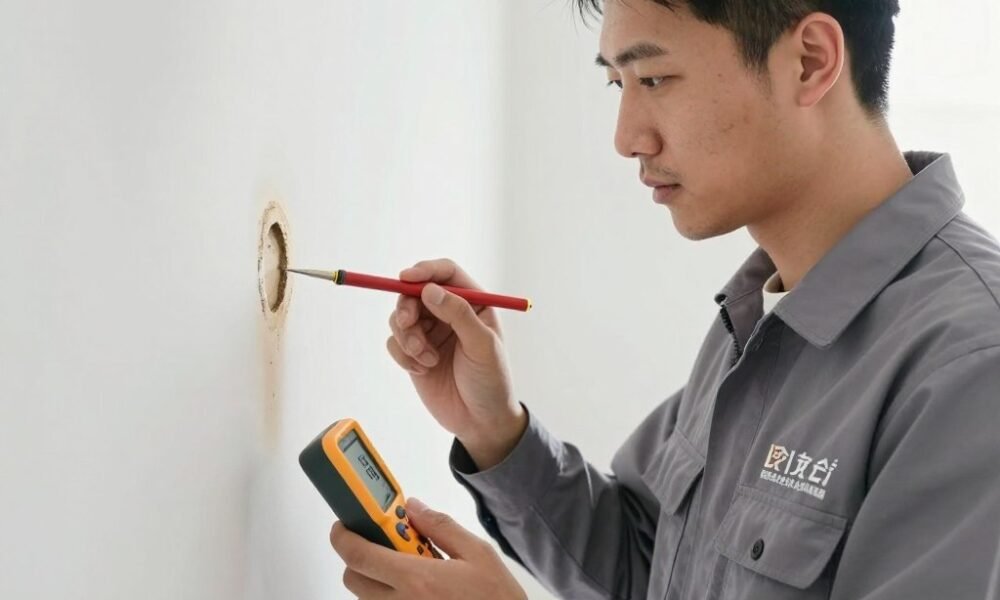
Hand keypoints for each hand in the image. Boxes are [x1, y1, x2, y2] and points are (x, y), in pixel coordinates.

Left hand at [330, 497, 526, 599]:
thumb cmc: (496, 598)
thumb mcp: (477, 553)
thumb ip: (440, 526)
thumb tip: (414, 508)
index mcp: (417, 579)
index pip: (359, 555)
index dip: (342, 536)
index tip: (344, 524)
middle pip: (353, 576)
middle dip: (360, 555)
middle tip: (384, 542)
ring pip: (366, 596)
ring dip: (375, 577)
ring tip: (408, 568)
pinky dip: (390, 594)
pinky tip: (418, 589)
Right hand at [386, 258, 525, 468]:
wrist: (480, 422)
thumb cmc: (491, 381)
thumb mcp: (482, 345)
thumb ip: (458, 314)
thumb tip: (429, 289)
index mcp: (473, 304)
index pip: (446, 274)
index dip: (425, 271)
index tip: (406, 279)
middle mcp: (449, 313)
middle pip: (415, 291)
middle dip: (407, 306)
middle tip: (408, 323)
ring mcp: (430, 332)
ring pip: (401, 316)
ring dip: (407, 336)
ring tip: (425, 359)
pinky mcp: (414, 353)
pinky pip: (394, 342)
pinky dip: (403, 354)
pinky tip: (422, 370)